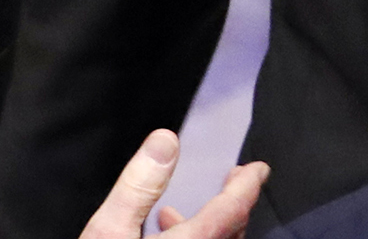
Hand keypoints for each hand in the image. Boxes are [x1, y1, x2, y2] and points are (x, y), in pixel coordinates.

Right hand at [78, 129, 268, 238]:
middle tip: (235, 181)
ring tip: (176, 211)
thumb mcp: (108, 232)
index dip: (247, 186)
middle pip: (230, 235)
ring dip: (209, 229)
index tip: (259, 169)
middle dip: (233, 205)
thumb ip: (139, 185)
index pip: (232, 211)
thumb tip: (166, 140)